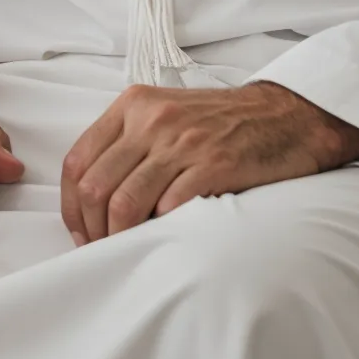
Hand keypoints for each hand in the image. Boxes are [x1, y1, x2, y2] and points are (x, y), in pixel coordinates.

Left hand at [59, 80, 358, 244]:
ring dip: (119, 239)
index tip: (80, 231)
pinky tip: (163, 242)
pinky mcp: (212, 165)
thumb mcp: (166, 114)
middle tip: (101, 251)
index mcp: (133, 105)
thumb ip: (129, 142)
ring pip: (124, 203)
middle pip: (95, 187)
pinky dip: (159, 232)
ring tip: (127, 253)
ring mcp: (181, 143)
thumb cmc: (223, 122)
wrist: (287, 116)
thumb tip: (93, 196)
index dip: (71, 206)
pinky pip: (168, 209)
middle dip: (91, 229)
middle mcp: (151, 120)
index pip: (77, 161)